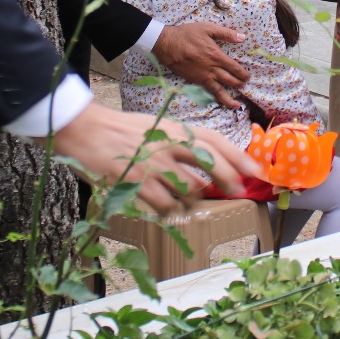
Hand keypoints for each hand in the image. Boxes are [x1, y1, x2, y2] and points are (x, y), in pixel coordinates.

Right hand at [52, 101, 261, 214]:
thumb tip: (206, 164)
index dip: (238, 157)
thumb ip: (179, 144)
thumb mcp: (155, 128)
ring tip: (177, 194)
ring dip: (189, 197)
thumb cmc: (120, 131)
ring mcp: (152, 164)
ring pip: (189, 190)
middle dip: (228, 180)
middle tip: (237, 191)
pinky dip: (168, 210)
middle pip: (210, 165)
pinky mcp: (136, 182)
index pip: (214, 141)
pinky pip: (165, 205)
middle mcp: (167, 144)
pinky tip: (161, 205)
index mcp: (173, 129)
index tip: (256, 171)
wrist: (83, 130)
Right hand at [152, 22, 250, 107]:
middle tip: (244, 86)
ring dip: (229, 99)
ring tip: (237, 105)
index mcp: (216, 55)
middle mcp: (211, 68)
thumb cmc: (187, 34)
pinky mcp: (194, 81)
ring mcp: (202, 76)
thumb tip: (243, 37)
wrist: (167, 44)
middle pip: (229, 80)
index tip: (248, 77)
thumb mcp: (207, 28)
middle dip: (238, 84)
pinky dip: (214, 97)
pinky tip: (219, 101)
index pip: (234, 67)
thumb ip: (226, 33)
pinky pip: (207, 91)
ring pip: (219, 90)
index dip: (242, 73)